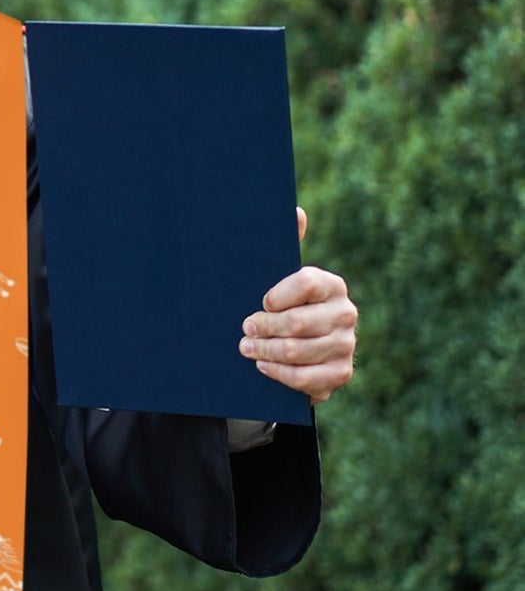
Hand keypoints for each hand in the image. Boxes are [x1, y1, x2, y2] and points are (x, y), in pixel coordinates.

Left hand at [239, 208, 356, 403]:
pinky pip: (305, 378)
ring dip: (265, 351)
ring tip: (246, 348)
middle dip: (263, 327)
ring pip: (297, 351)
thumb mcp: (279, 278)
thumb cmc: (283, 307)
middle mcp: (345, 313)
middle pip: (298, 322)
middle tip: (244, 329)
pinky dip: (279, 373)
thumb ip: (286, 245)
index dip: (276, 295)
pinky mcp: (340, 373)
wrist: (299, 350)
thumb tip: (296, 211)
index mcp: (331, 285)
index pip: (305, 283)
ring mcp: (346, 345)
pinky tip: (263, 366)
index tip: (260, 302)